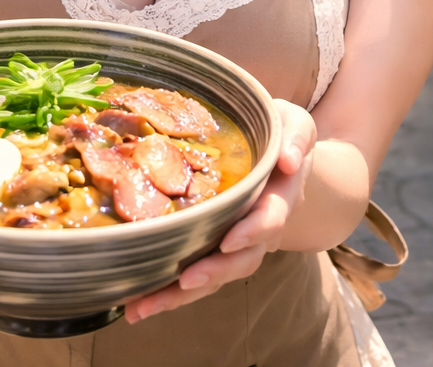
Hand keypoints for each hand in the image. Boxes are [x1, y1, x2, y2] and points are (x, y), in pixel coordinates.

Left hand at [124, 98, 315, 323]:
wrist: (281, 159)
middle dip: (213, 272)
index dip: (252, 231)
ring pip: (214, 276)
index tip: (229, 239)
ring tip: (143, 306)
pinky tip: (136, 305)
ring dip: (179, 295)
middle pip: (241, 260)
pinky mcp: (214, 248)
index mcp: (280, 197)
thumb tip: (288, 159)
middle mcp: (260, 229)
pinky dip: (168, 292)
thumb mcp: (295, 125)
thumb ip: (295, 137)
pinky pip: (196, 274)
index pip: (270, 218)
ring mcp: (237, 243)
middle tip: (184, 280)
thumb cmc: (281, 135)